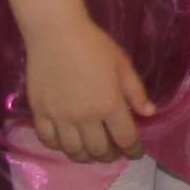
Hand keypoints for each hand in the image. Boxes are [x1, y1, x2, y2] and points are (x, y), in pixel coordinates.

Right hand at [23, 18, 150, 162]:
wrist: (55, 33)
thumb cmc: (93, 45)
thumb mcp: (122, 64)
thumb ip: (136, 92)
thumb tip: (149, 113)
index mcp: (109, 105)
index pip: (125, 139)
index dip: (134, 150)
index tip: (136, 153)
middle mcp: (84, 117)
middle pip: (99, 150)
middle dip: (110, 156)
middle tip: (113, 153)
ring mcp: (59, 117)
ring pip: (73, 151)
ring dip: (86, 156)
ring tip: (91, 152)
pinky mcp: (39, 113)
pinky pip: (48, 140)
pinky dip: (59, 147)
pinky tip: (66, 143)